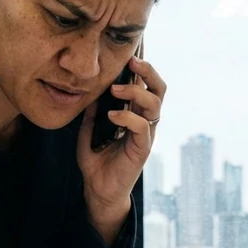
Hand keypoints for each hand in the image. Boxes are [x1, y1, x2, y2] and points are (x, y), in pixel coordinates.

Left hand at [76, 56, 165, 241]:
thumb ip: (92, 113)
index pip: (147, 86)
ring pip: (155, 105)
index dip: (142, 69)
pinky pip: (142, 127)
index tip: (127, 57)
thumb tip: (90, 91)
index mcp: (136, 115)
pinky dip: (128, 116)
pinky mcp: (142, 149)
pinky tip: (112, 115)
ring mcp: (146, 135)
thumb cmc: (97, 162)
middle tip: (131, 63)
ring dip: (136, 92)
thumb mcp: (88, 131)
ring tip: (115, 91)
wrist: (98, 190)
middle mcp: (145, 122)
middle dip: (149, 72)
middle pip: (159, 90)